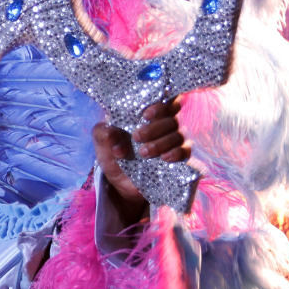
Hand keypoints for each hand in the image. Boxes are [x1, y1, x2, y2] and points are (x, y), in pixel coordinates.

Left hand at [93, 98, 189, 217]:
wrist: (122, 186)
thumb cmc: (114, 157)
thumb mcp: (103, 146)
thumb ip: (102, 135)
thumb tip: (110, 132)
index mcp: (147, 117)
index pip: (163, 102)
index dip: (159, 105)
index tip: (146, 114)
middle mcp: (164, 126)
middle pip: (171, 118)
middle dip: (155, 127)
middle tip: (137, 136)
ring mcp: (174, 141)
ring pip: (178, 134)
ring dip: (161, 142)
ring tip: (143, 152)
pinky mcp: (180, 158)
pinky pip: (185, 151)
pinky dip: (176, 153)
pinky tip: (165, 158)